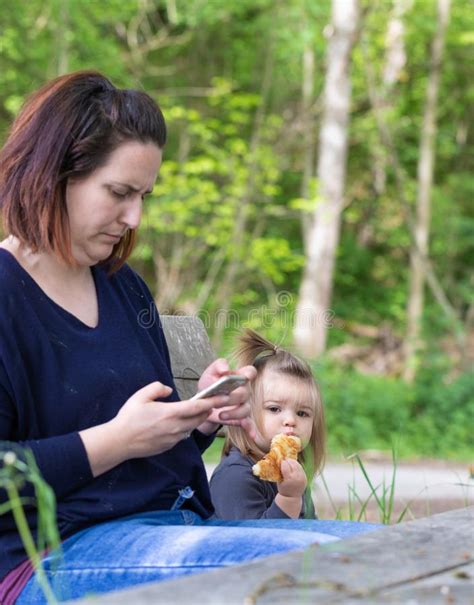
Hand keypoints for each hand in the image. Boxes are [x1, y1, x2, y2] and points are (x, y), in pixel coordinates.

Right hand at [111, 381, 229, 459]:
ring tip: (200, 411)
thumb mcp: (140, 396)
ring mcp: (173, 439)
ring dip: (198, 419)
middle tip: (215, 402)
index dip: (213, 401)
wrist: (119, 442)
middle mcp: (175, 427)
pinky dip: (186, 428)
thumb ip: (157, 388)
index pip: (198, 407)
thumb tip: (168, 390)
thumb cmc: (129, 418)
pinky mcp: (168, 446)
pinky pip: (182, 435)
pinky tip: (181, 423)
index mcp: (170, 413)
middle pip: (199, 418)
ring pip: (192, 427)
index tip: (224, 397)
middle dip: (209, 410)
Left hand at [195, 359, 256, 435]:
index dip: (249, 374)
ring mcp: (243, 405)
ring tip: (220, 415)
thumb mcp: (209, 373)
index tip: (244, 377)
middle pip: (245, 393)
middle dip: (232, 398)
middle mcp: (244, 390)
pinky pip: (249, 424)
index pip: (250, 372)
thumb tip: (225, 369)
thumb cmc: (209, 385)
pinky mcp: (240, 418)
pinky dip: (251, 429)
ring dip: (234, 413)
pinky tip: (253, 436)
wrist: (202, 404)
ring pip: (245, 409)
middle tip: (219, 401)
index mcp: (239, 377)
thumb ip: (218, 366)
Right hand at [277, 459, 306, 497]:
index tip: (280, 460)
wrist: (292, 497)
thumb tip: (278, 461)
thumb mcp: (279, 481)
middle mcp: (297, 477)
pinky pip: (300, 467)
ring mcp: (302, 477)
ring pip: (297, 464)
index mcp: (289, 479)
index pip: (285, 465)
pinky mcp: (305, 477)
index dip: (282, 462)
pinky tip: (293, 465)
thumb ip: (279, 471)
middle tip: (284, 459)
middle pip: (292, 463)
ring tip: (288, 461)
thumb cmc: (283, 489)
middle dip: (287, 460)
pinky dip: (296, 465)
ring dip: (292, 461)